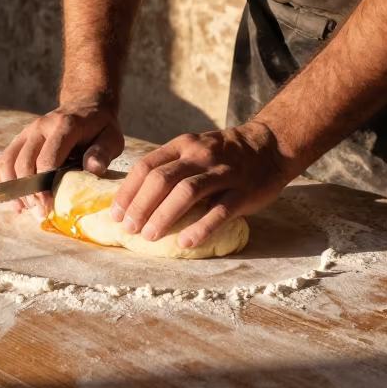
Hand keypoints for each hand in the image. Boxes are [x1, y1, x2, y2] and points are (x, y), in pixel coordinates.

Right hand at [0, 98, 124, 214]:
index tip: (49, 206)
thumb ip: (103, 152)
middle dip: (29, 192)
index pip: (46, 158)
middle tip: (40, 213)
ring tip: (24, 209)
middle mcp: (40, 127)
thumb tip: (92, 169)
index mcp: (64, 126)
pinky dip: (3, 181)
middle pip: (23, 163)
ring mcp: (26, 132)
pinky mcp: (19, 139)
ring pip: (7, 162)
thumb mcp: (111, 137)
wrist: (85, 105)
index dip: (44, 185)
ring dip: (13, 188)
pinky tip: (14, 199)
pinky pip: (2, 161)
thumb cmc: (99, 127)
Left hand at [109, 120, 295, 248]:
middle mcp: (200, 155)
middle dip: (141, 206)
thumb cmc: (225, 155)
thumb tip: (136, 200)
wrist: (270, 146)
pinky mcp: (243, 191)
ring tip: (149, 236)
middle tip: (129, 229)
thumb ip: (171, 167)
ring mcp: (223, 172)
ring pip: (186, 192)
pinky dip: (200, 227)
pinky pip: (219, 210)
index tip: (116, 215)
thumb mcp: (194, 149)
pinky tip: (185, 242)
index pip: (146, 167)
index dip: (128, 192)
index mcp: (183, 145)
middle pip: (162, 180)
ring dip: (164, 216)